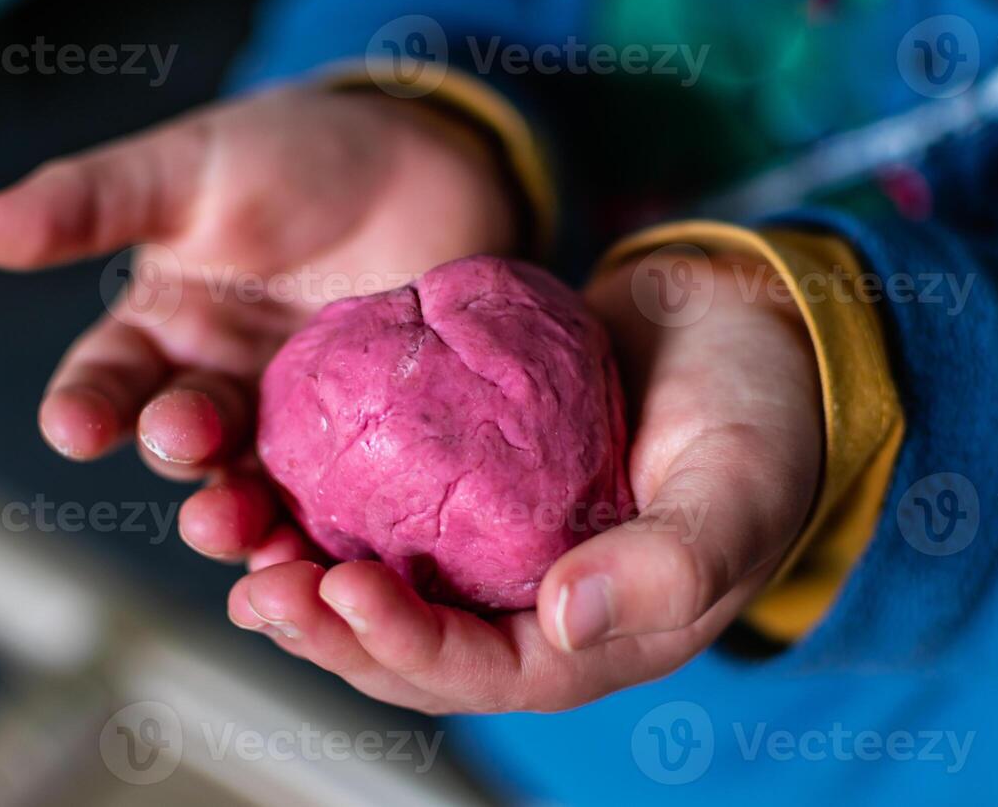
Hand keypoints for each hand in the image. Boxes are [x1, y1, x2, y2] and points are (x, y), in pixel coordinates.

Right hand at [0, 83, 516, 564]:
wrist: (417, 157)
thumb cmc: (289, 156)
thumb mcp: (185, 169)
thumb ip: (90, 203)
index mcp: (163, 332)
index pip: (106, 384)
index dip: (85, 409)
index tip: (72, 426)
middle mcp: (221, 387)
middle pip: (184, 445)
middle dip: (177, 449)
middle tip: (183, 439)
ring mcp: (299, 420)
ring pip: (258, 489)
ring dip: (243, 514)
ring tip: (239, 519)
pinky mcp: (373, 436)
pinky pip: (344, 499)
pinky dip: (332, 531)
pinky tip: (329, 549)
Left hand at [225, 252, 823, 712]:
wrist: (741, 327)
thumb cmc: (762, 415)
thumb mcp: (739, 488)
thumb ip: (674, 562)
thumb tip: (569, 619)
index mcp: (593, 634)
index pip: (481, 670)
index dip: (403, 645)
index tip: (337, 592)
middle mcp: (530, 603)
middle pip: (409, 644)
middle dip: (327, 627)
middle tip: (255, 584)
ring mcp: (493, 542)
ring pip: (382, 578)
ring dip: (305, 571)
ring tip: (235, 540)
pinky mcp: (468, 477)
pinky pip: (388, 502)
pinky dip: (326, 497)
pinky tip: (270, 469)